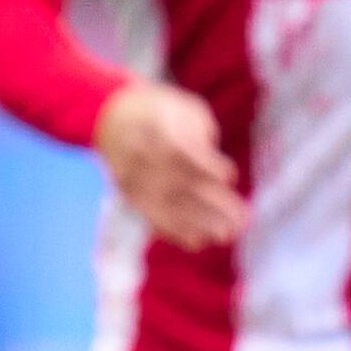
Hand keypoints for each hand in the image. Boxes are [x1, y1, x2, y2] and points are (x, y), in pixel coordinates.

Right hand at [95, 79, 243, 250]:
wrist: (108, 115)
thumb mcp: (183, 109)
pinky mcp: (129, 194)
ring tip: (226, 236)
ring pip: (168, 205)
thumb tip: (220, 176)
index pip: (183, 152)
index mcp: (157, 128)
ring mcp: (134, 178)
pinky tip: (198, 242)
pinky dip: (174, 231)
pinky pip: (151, 216)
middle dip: (213, 204)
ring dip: (199, 224)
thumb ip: (202, 137)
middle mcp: (143, 156)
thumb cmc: (160, 111)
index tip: (229, 175)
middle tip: (241, 220)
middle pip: (180, 183)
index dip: (207, 166)